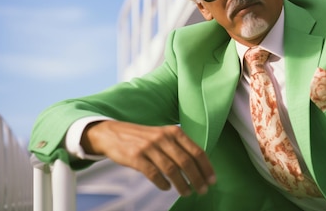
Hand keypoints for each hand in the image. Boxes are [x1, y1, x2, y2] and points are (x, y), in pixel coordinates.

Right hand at [82, 120, 215, 195]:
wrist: (114, 134)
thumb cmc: (144, 137)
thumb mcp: (164, 135)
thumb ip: (180, 146)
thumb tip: (200, 166)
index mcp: (174, 132)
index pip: (196, 151)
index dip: (206, 167)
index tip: (212, 180)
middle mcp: (164, 138)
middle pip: (186, 162)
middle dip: (197, 179)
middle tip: (202, 190)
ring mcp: (149, 147)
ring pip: (172, 170)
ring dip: (182, 184)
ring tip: (187, 193)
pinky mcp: (136, 157)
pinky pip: (153, 174)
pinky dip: (162, 183)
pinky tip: (167, 188)